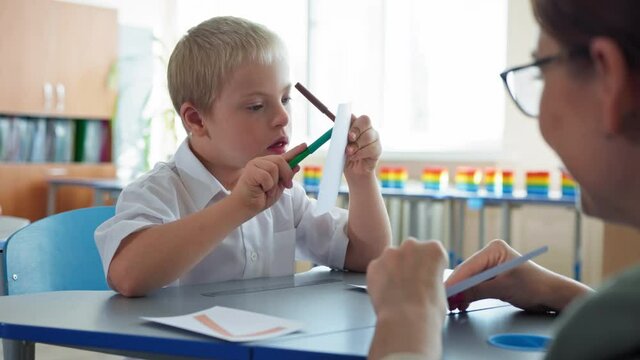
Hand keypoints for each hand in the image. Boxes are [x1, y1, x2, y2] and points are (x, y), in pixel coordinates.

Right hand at [230, 143, 305, 213]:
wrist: (246, 207)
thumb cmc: (260, 198)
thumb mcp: (278, 188)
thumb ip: (286, 177)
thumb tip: (297, 165)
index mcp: (268, 165)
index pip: (284, 156)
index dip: (296, 151)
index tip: (305, 146)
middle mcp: (261, 162)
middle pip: (280, 160)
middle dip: (287, 174)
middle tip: (287, 186)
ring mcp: (254, 165)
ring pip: (274, 168)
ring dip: (274, 183)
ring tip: (266, 190)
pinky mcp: (250, 171)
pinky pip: (267, 177)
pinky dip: (267, 187)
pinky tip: (260, 190)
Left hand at [344, 115, 380, 176]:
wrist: (353, 172)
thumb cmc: (346, 156)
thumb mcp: (340, 144)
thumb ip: (341, 134)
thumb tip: (342, 124)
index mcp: (357, 125)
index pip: (359, 117)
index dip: (354, 121)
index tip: (347, 129)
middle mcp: (367, 129)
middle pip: (366, 121)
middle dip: (356, 130)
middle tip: (350, 139)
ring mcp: (374, 139)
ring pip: (368, 136)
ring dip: (356, 145)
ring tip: (349, 152)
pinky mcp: (378, 149)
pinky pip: (372, 148)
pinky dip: (361, 153)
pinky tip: (355, 157)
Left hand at [367, 239, 448, 358]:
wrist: (406, 320)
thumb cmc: (428, 309)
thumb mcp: (441, 288)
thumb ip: (431, 276)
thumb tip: (424, 281)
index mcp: (434, 249)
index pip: (432, 252)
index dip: (430, 267)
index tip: (428, 277)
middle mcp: (412, 246)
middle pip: (411, 252)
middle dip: (410, 264)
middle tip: (412, 284)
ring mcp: (390, 253)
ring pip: (392, 259)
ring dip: (394, 269)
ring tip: (398, 290)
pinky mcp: (374, 264)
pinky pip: (377, 269)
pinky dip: (380, 278)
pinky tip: (386, 293)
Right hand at [445, 239, 586, 311]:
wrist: (550, 294)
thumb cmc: (534, 285)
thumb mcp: (503, 287)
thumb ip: (478, 290)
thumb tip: (456, 295)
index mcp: (494, 249)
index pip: (468, 265)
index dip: (455, 280)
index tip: (443, 291)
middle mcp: (490, 255)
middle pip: (466, 272)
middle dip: (456, 287)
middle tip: (444, 300)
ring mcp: (490, 266)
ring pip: (469, 280)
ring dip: (461, 292)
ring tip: (452, 305)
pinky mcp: (491, 277)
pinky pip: (475, 285)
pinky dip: (469, 294)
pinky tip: (462, 303)